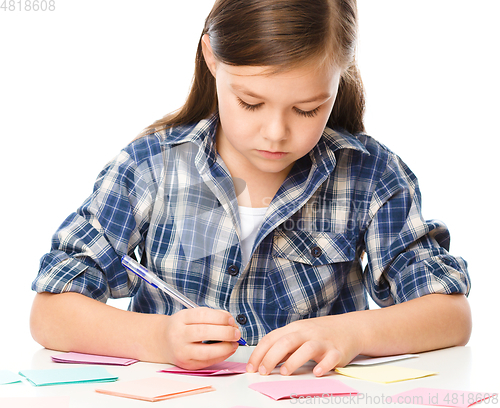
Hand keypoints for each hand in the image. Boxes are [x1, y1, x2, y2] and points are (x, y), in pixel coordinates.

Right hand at [159, 307, 240, 369]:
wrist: (162, 341)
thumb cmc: (181, 326)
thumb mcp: (190, 315)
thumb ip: (210, 316)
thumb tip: (230, 321)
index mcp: (181, 318)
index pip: (202, 316)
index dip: (220, 317)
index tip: (231, 320)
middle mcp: (179, 335)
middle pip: (204, 333)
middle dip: (225, 333)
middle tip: (236, 332)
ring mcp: (181, 351)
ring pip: (206, 352)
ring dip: (225, 347)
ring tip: (234, 343)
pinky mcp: (186, 364)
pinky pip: (207, 362)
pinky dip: (221, 356)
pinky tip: (228, 350)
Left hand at [246, 315, 362, 376]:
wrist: (350, 328)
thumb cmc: (320, 333)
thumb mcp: (299, 334)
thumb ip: (283, 345)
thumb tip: (263, 360)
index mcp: (294, 329)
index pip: (272, 338)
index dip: (259, 353)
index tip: (251, 367)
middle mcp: (307, 333)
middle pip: (286, 342)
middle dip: (271, 357)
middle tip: (263, 372)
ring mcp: (323, 341)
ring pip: (306, 348)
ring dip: (294, 361)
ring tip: (285, 372)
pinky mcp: (337, 351)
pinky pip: (330, 358)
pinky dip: (323, 365)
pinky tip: (316, 372)